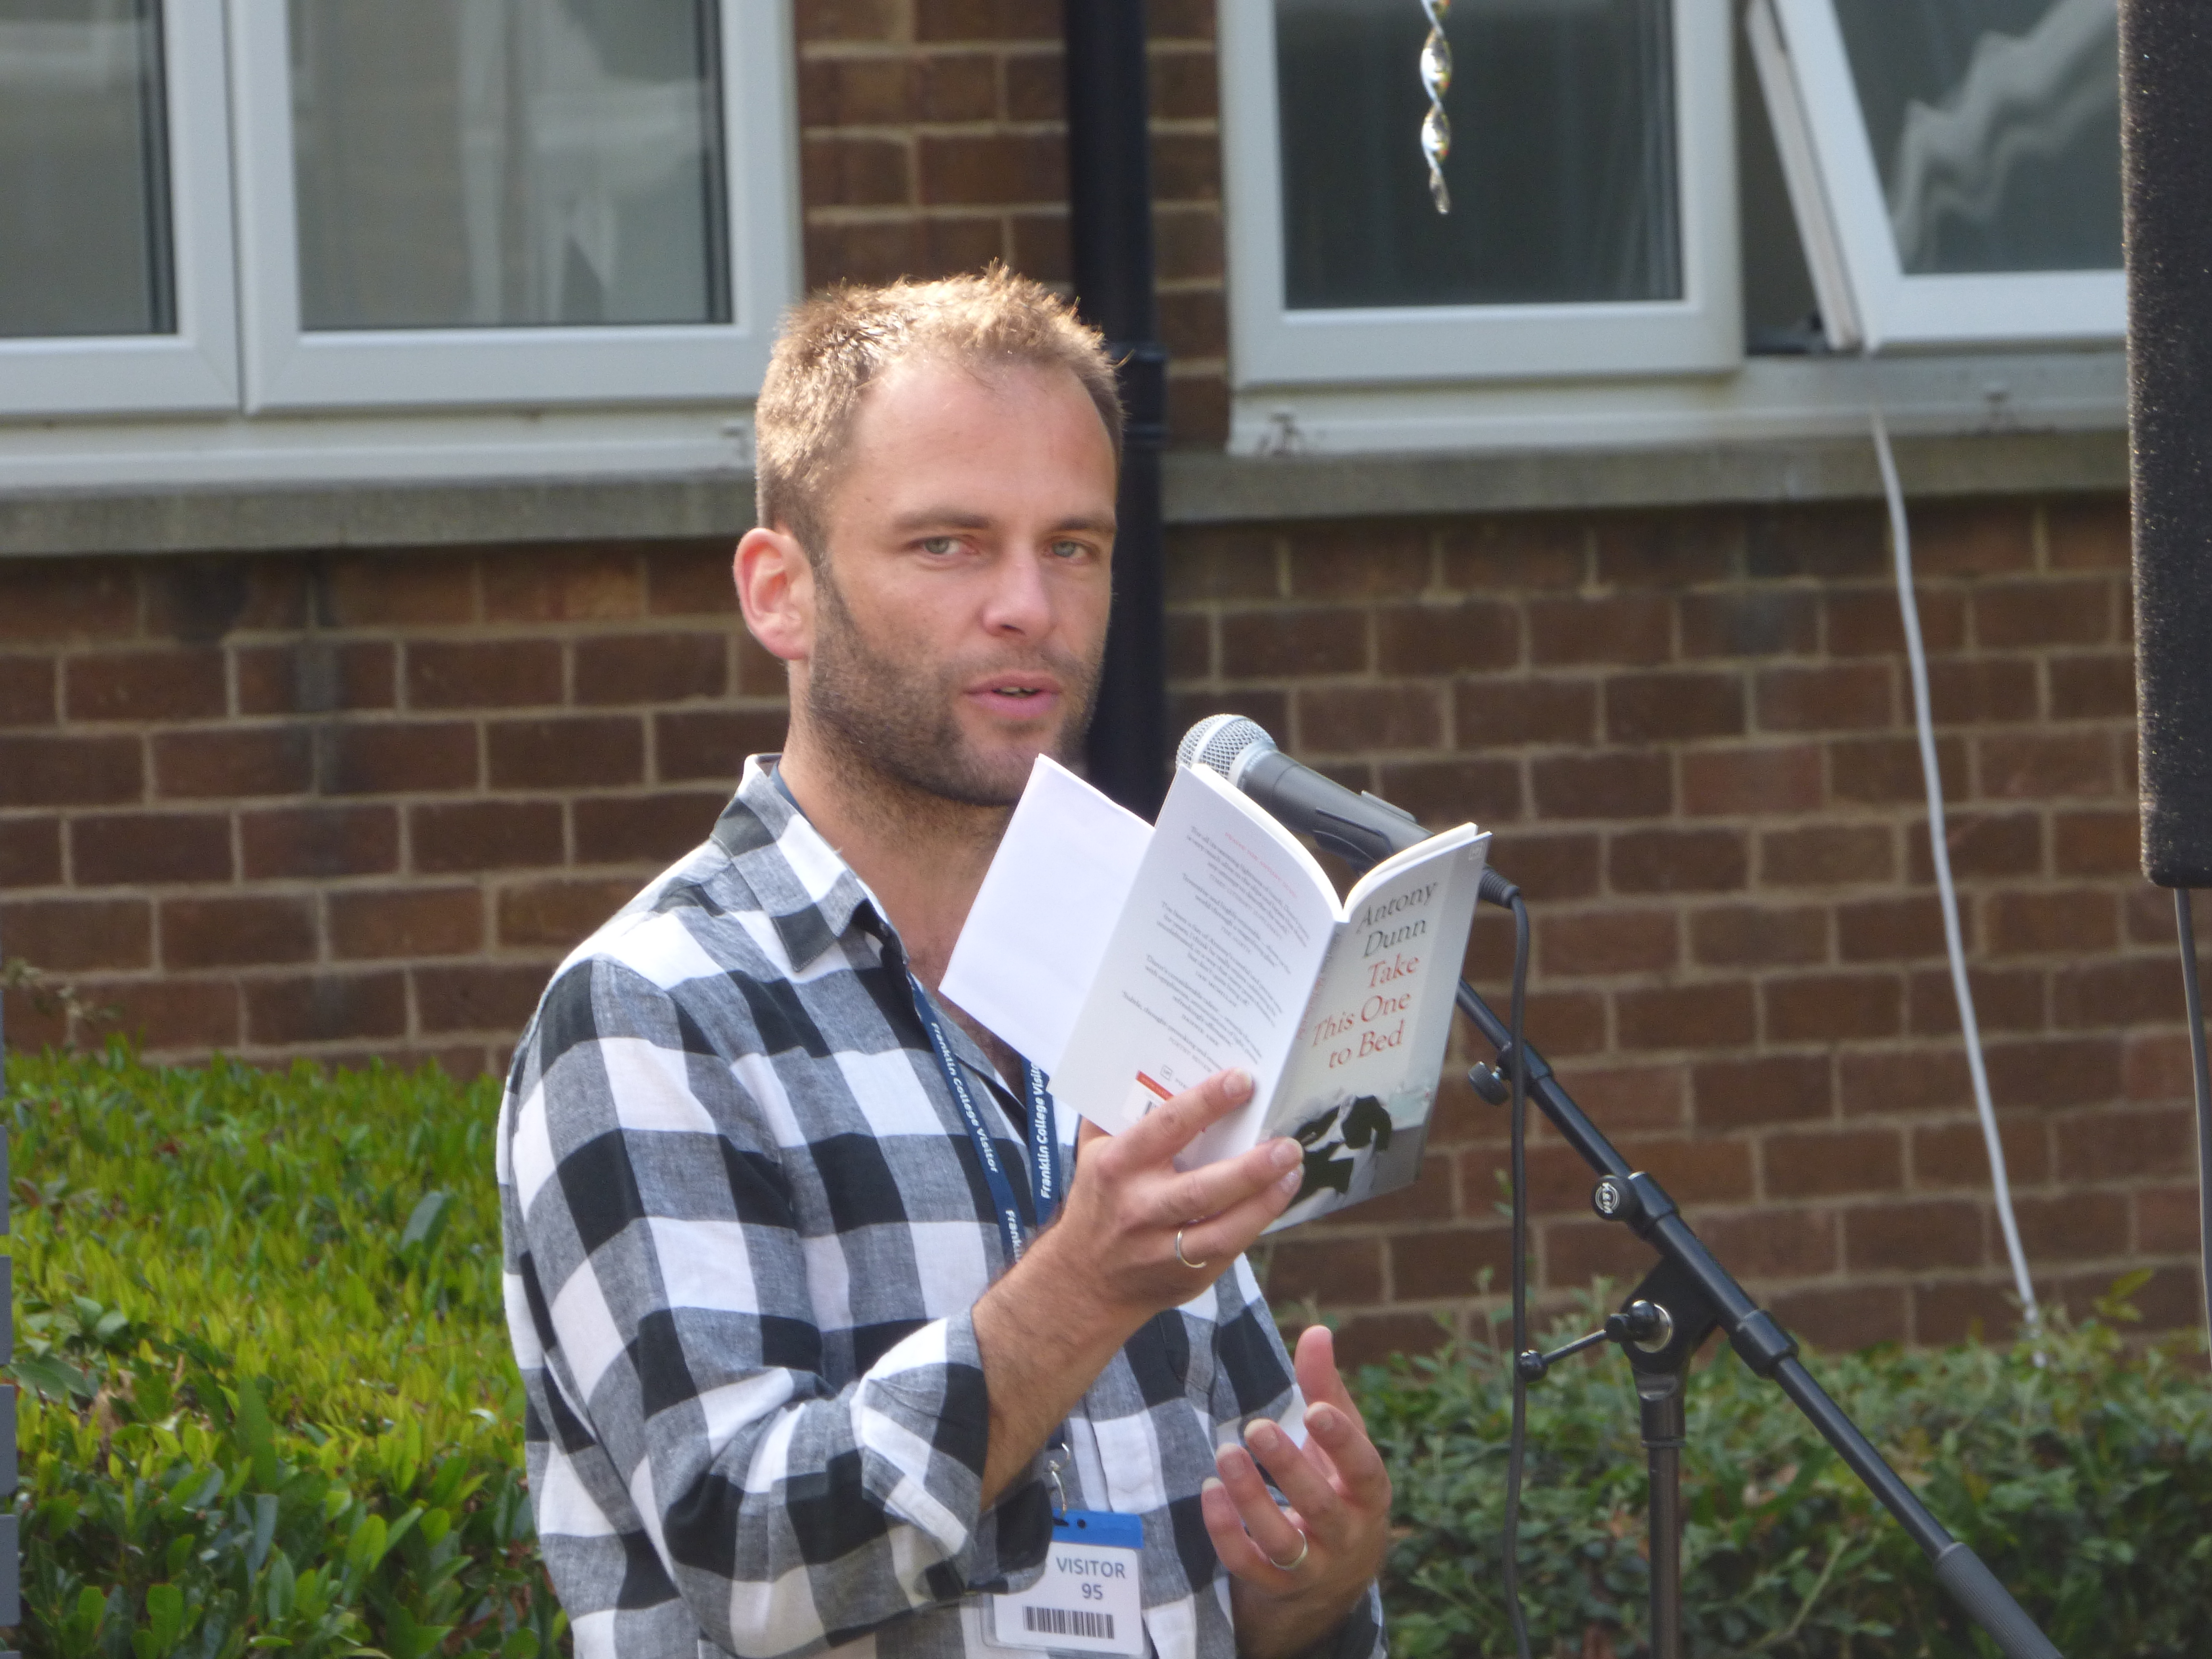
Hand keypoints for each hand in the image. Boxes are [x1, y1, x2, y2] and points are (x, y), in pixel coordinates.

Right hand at [1042, 1068, 1305, 1325]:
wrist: (1084, 1281)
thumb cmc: (1097, 1200)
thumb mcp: (1092, 1153)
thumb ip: (1115, 1111)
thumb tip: (1146, 1062)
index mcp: (1117, 1166)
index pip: (1166, 1127)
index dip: (1207, 1102)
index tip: (1243, 1080)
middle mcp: (1139, 1208)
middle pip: (1201, 1188)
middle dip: (1249, 1168)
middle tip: (1287, 1144)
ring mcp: (1162, 1248)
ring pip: (1222, 1229)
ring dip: (1264, 1200)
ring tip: (1293, 1170)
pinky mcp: (1187, 1275)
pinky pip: (1229, 1248)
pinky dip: (1257, 1222)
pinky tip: (1278, 1196)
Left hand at [1204, 1325, 1391, 1658]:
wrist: (1337, 1574)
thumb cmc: (1337, 1485)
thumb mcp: (1338, 1442)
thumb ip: (1325, 1387)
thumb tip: (1318, 1330)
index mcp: (1367, 1493)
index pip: (1363, 1469)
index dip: (1342, 1442)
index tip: (1315, 1408)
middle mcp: (1346, 1534)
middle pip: (1321, 1506)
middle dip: (1288, 1467)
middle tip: (1257, 1427)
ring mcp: (1312, 1566)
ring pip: (1283, 1542)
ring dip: (1251, 1500)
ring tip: (1225, 1454)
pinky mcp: (1277, 1586)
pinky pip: (1249, 1567)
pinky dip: (1227, 1532)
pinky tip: (1208, 1492)